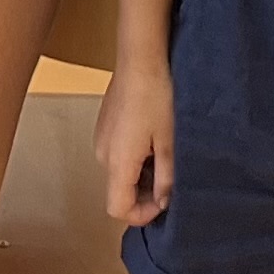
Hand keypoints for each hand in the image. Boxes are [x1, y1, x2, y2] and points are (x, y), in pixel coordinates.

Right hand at [96, 61, 175, 227]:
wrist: (140, 58)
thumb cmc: (156, 96)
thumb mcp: (169, 142)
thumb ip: (166, 178)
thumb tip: (164, 202)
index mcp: (117, 162)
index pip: (118, 209)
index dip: (142, 214)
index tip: (166, 202)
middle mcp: (102, 155)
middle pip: (119, 191)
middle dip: (146, 192)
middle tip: (173, 176)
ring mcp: (101, 139)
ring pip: (121, 173)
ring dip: (142, 174)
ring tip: (166, 153)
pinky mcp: (105, 127)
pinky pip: (118, 155)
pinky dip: (136, 158)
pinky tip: (154, 139)